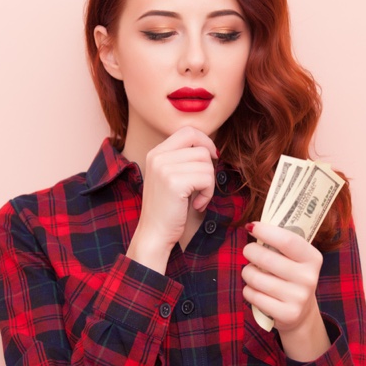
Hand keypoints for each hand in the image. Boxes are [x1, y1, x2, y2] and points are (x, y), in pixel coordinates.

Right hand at [126, 127, 217, 273]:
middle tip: (204, 184)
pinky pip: (207, 178)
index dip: (205, 141)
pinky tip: (197, 204)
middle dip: (209, 166)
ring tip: (197, 198)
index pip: (188, 131)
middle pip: (200, 147)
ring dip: (209, 184)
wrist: (154, 234)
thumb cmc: (168, 209)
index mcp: (156, 152)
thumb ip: (184, 159)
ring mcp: (164, 168)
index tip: (211, 158)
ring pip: (206, 163)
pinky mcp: (174, 182)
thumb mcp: (171, 176)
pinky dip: (208, 194)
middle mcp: (157, 156)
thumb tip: (211, 148)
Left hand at [242, 222, 330, 360]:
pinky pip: (253, 295)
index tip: (251, 226)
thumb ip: (280, 243)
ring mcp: (298, 298)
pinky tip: (256, 291)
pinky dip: (248, 291)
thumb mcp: (295, 259)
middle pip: (266, 258)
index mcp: (312, 258)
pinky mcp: (286, 314)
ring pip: (255, 278)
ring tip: (252, 273)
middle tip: (248, 251)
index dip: (266, 231)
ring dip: (247, 272)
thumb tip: (253, 226)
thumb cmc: (291, 276)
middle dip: (250, 251)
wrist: (302, 312)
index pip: (287, 240)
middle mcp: (308, 278)